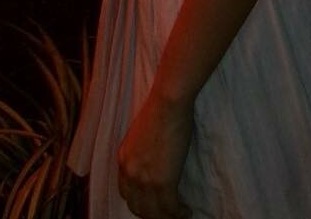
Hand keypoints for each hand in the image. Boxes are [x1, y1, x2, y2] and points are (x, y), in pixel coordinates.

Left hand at [116, 88, 194, 218]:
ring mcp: (144, 179)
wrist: (168, 102)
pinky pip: (170, 208)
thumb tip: (152, 164)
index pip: (126, 193)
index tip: (153, 205)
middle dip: (152, 215)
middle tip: (167, 214)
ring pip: (153, 213)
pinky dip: (180, 213)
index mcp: (123, 160)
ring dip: (167, 217)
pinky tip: (187, 211)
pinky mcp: (162, 182)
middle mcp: (130, 173)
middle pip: (137, 208)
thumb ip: (140, 153)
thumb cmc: (160, 110)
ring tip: (179, 215)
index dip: (140, 203)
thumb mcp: (140, 135)